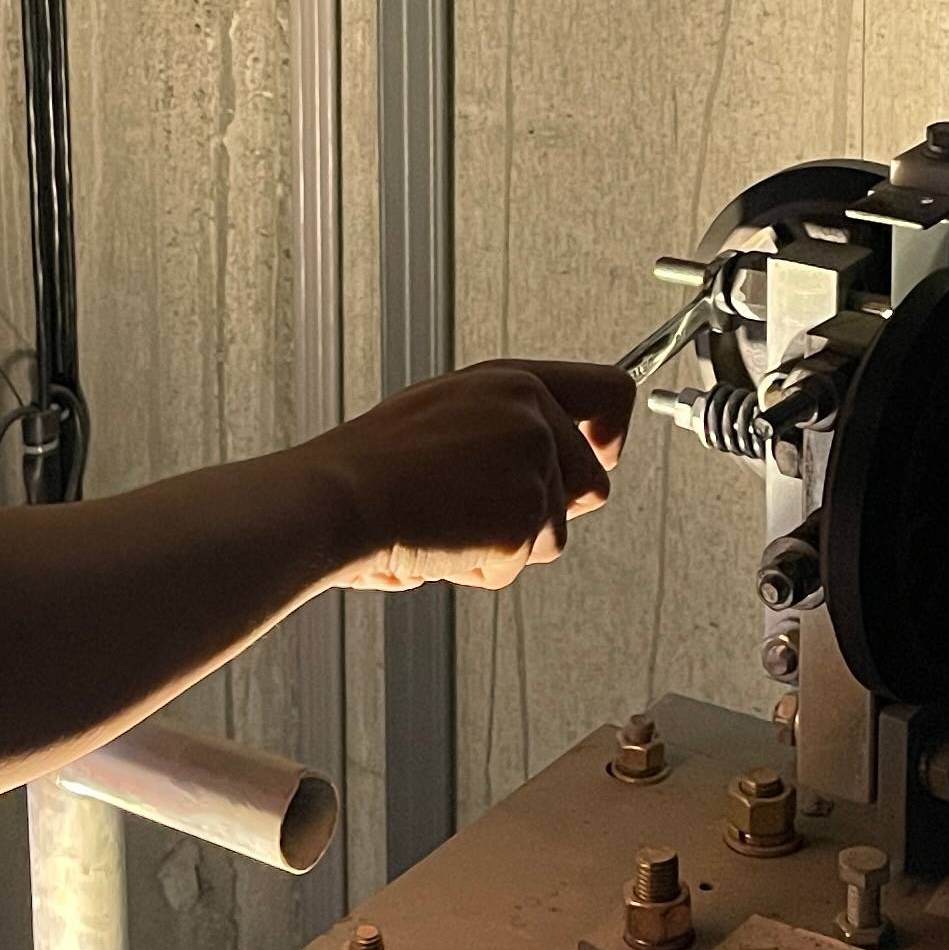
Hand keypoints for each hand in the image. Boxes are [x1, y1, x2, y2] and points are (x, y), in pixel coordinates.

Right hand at [304, 360, 637, 592]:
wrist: (337, 500)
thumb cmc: (372, 463)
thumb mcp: (444, 409)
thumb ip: (506, 421)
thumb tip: (550, 455)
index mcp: (514, 382)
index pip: (609, 390)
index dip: (611, 431)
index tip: (602, 452)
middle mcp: (533, 418)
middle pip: (593, 482)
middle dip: (551, 509)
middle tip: (485, 509)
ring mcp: (531, 470)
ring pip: (556, 533)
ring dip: (510, 542)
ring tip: (450, 521)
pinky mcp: (522, 523)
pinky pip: (521, 563)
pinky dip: (484, 567)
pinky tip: (443, 542)